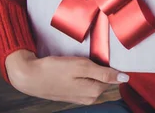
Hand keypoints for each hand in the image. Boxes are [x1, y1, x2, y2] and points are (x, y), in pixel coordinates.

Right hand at [5, 49, 128, 104]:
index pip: (112, 76)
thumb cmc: (55, 69)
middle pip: (103, 78)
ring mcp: (80, 97)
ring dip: (89, 70)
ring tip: (75, 63)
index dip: (107, 63)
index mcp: (94, 92)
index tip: (97, 55)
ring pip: (93, 79)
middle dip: (98, 67)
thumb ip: (105, 73)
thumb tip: (125, 78)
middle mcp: (89, 98)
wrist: (29, 77)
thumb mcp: (82, 67)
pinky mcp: (72, 94)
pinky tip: (71, 68)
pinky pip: (84, 81)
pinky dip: (81, 73)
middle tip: (83, 58)